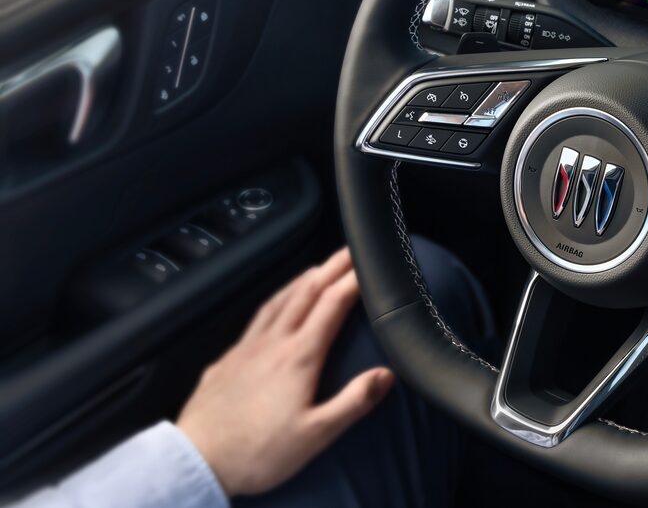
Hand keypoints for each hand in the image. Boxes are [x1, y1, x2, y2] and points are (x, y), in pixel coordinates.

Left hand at [177, 247, 393, 496]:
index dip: (354, 279)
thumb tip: (386, 375)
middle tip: (350, 250)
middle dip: (331, 267)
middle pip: (306, 292)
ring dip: (303, 279)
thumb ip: (353, 402)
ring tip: (318, 269)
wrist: (197, 460)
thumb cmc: (257, 453)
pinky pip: (257, 318)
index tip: (371, 263)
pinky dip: (276, 300)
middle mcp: (272, 343)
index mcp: (299, 357)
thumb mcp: (315, 435)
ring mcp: (245, 348)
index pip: (332, 304)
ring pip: (278, 300)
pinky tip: (276, 307)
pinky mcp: (226, 360)